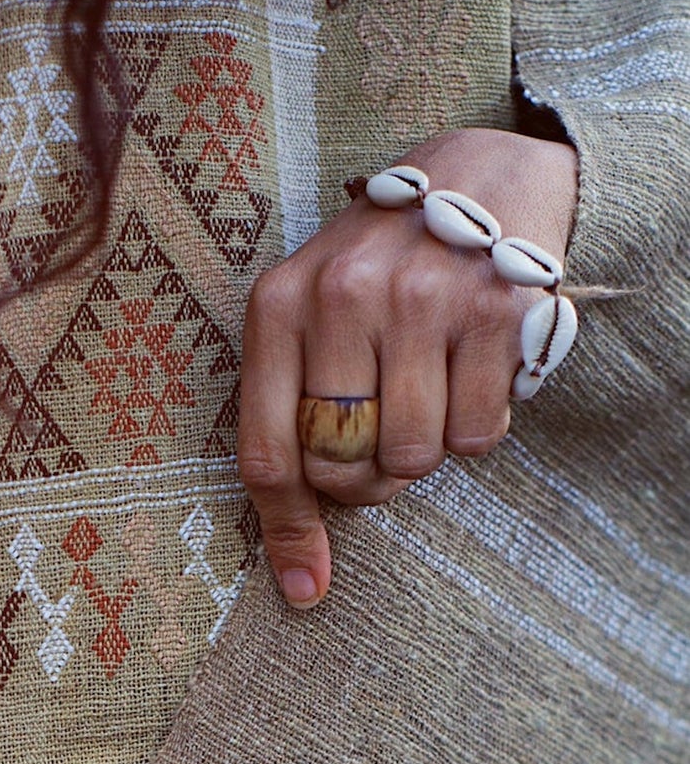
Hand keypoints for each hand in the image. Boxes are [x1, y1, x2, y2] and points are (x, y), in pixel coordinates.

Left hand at [238, 127, 578, 606]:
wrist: (482, 177)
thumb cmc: (382, 271)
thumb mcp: (312, 319)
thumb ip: (290, 421)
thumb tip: (298, 581)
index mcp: (279, 303)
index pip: (267, 451)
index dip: (287, 529)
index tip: (304, 586)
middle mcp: (343, 294)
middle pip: (341, 466)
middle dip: (365, 480)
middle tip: (383, 441)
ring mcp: (422, 296)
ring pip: (411, 457)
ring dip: (423, 452)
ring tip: (428, 396)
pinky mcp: (496, 307)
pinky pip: (475, 434)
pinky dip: (475, 426)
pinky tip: (471, 375)